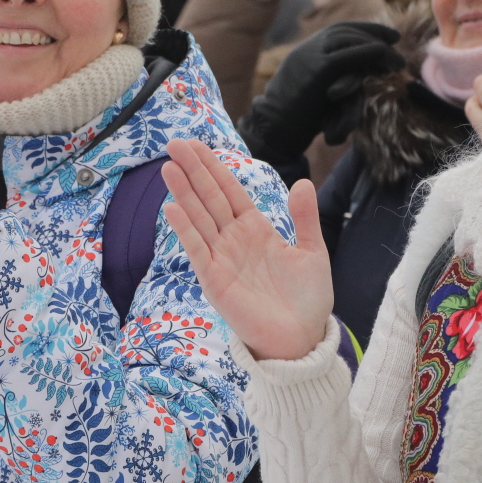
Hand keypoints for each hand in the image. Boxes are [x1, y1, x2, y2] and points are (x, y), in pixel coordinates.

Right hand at [162, 137, 330, 360]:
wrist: (301, 339)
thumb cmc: (307, 300)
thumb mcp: (312, 252)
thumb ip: (305, 219)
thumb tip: (302, 182)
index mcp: (255, 229)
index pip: (229, 191)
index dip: (213, 167)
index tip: (196, 144)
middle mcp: (234, 240)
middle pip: (209, 198)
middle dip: (193, 170)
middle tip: (174, 143)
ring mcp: (221, 259)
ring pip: (199, 218)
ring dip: (184, 193)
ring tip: (169, 167)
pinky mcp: (215, 281)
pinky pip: (197, 250)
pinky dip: (185, 229)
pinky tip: (173, 207)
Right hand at [241, 21, 403, 165]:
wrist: (273, 130)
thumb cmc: (292, 120)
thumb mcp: (310, 92)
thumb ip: (328, 80)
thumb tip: (354, 81)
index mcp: (303, 53)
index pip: (335, 32)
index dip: (361, 30)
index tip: (382, 35)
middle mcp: (307, 49)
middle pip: (344, 30)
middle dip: (372, 31)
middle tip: (395, 39)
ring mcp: (311, 56)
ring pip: (349, 38)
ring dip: (377, 44)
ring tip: (396, 57)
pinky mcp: (319, 69)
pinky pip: (351, 54)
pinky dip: (372, 52)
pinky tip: (387, 56)